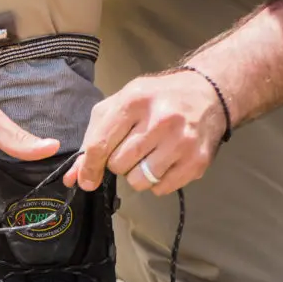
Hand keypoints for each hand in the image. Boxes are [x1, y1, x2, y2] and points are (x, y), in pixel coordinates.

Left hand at [63, 70, 227, 194]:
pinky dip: (157, 182)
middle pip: (118, 165)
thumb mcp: (121, 106)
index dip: (89, 167)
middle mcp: (160, 120)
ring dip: (137, 174)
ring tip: (149, 155)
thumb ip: (94, 138)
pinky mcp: (197, 161)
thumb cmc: (156, 99)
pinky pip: (160, 189)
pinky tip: (165, 161)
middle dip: (119, 162)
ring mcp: (181, 141)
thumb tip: (75, 177)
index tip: (86, 179)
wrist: (208, 92)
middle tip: (132, 148)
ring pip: (138, 181)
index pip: (100, 145)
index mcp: (135, 101)